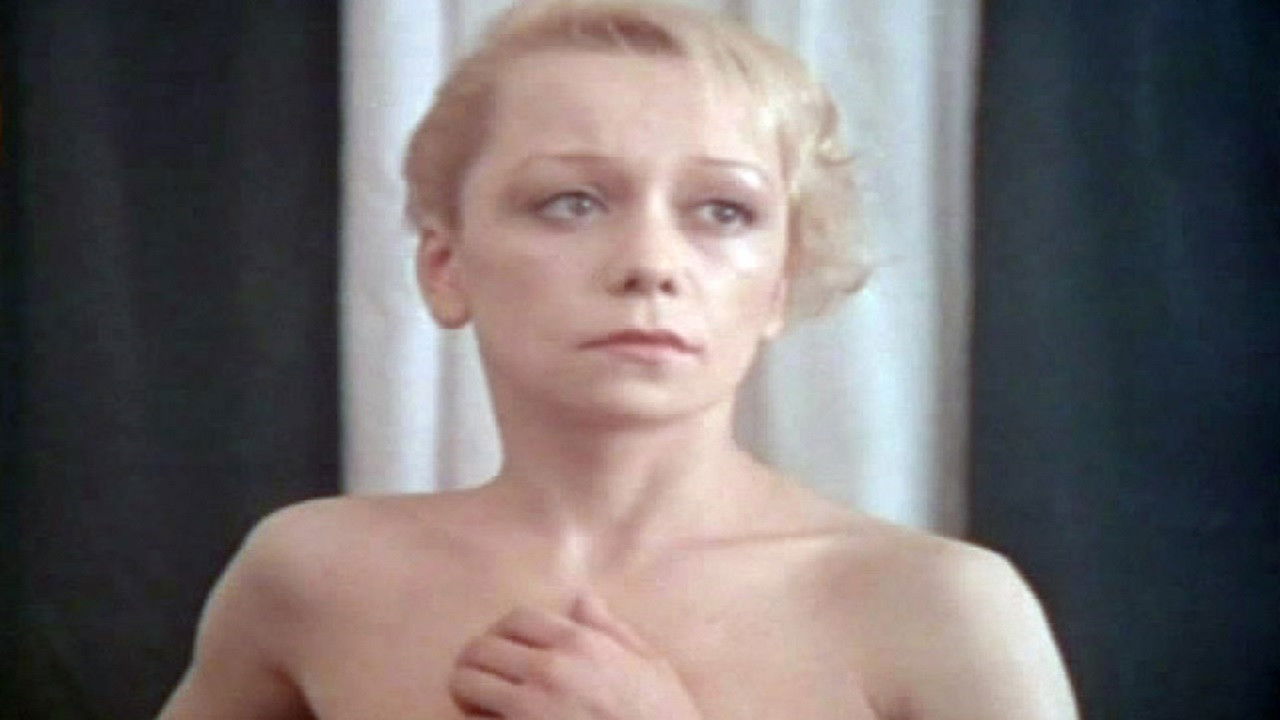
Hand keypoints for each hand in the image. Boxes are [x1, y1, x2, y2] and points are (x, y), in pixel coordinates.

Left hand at [449, 591, 703, 719]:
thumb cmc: (662, 716)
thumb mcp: (650, 663)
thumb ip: (610, 628)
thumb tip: (581, 599)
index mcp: (580, 643)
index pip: (515, 619)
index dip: (503, 631)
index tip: (505, 647)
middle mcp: (549, 670)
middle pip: (480, 648)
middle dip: (477, 661)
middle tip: (485, 677)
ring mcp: (529, 710)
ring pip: (465, 684)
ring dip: (467, 692)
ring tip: (481, 703)